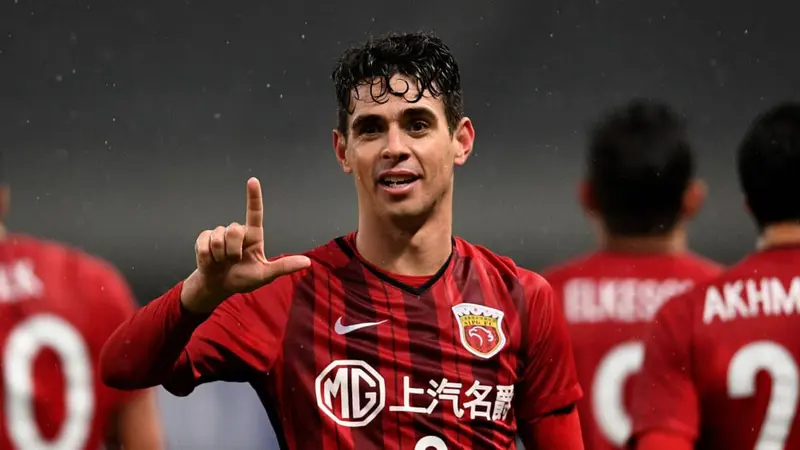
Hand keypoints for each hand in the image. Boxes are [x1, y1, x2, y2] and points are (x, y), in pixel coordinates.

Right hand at [181, 177, 310, 312]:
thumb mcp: (265, 275)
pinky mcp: (203, 239)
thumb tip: (307, 262)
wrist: (219, 286)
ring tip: (222, 262)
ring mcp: (219, 234)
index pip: (255, 213)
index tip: (253, 181)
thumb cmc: (244, 279)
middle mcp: (237, 231)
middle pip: (234, 230)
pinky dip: (208, 257)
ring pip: (218, 238)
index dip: (253, 196)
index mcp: (253, 236)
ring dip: (221, 256)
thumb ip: (283, 267)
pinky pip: (205, 245)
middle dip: (233, 251)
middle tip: (234, 261)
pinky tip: (211, 261)